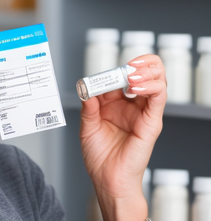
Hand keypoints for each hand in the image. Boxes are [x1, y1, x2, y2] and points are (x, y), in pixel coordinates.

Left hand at [80, 54, 166, 220]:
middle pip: (146, 74)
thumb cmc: (99, 156)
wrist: (107, 179)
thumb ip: (88, 106)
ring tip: (131, 74)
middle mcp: (132, 105)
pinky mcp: (152, 122)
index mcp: (116, 104)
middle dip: (140, 63)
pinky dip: (150, 87)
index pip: (122, 77)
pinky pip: (158, 98)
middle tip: (127, 65)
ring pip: (157, 81)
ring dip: (146, 72)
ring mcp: (144, 113)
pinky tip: (135, 86)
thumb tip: (86, 87)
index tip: (103, 72)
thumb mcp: (88, 126)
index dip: (115, 70)